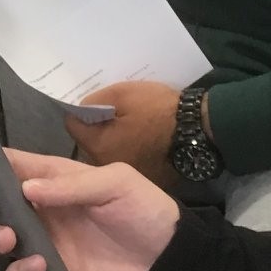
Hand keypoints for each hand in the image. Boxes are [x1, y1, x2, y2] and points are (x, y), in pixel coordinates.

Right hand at [0, 148, 178, 270]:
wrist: (170, 266)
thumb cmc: (146, 212)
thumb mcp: (117, 183)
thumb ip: (71, 185)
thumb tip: (25, 190)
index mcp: (58, 180)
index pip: (14, 167)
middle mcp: (45, 211)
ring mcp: (47, 246)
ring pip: (1, 239)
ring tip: (8, 237)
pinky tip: (39, 267)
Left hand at [65, 80, 179, 189]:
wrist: (198, 129)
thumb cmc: (157, 109)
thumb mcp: (121, 93)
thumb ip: (93, 101)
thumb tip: (79, 110)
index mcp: (98, 147)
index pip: (73, 125)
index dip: (80, 110)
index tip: (92, 103)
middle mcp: (107, 166)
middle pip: (89, 141)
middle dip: (95, 126)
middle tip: (109, 110)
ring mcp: (127, 174)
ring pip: (109, 151)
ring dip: (113, 138)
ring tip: (128, 122)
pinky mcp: (146, 176)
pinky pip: (128, 158)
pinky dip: (131, 148)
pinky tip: (142, 136)